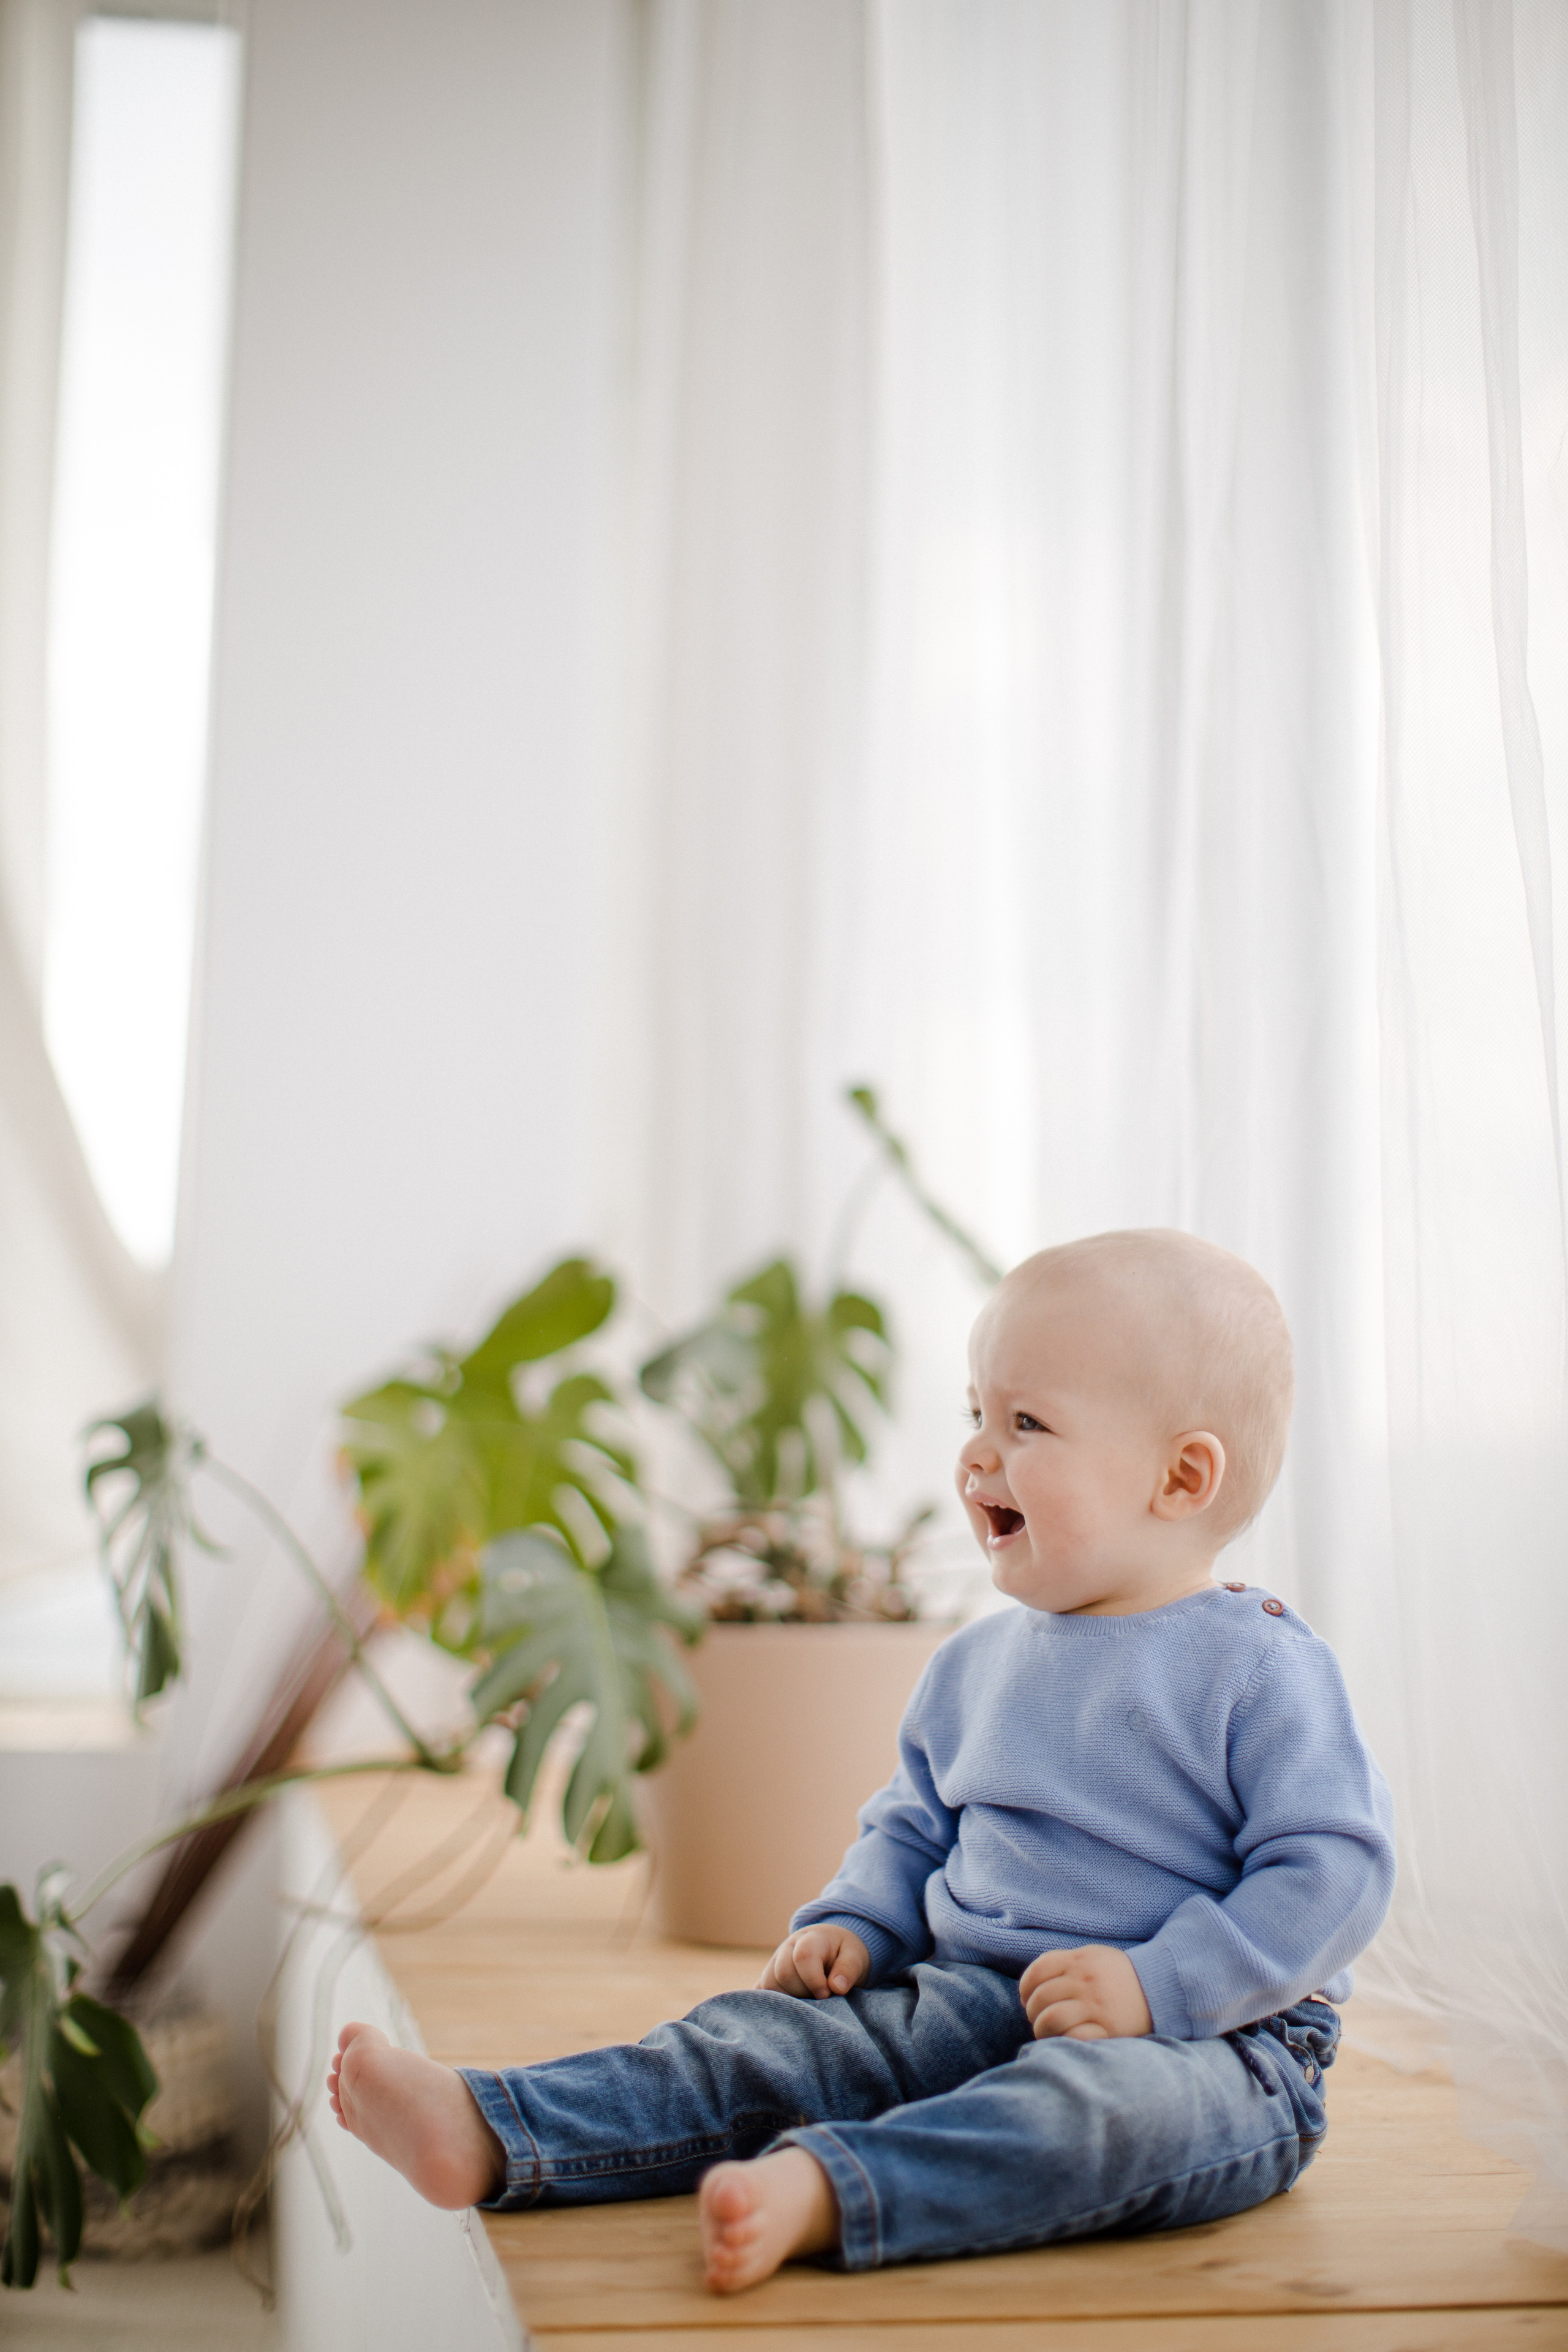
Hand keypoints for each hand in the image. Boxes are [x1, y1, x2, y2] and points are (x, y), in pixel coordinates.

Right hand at [756, 1925, 870, 1998]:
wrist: (831, 1946)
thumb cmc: (844, 1953)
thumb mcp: (855, 1955)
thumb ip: (848, 1969)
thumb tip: (837, 1987)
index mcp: (810, 1938)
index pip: (802, 1956)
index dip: (814, 1980)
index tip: (827, 1994)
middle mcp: (787, 1948)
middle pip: (783, 1973)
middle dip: (803, 1992)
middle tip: (819, 2000)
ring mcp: (774, 1962)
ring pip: (769, 1985)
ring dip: (789, 2000)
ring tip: (807, 2001)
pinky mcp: (768, 1977)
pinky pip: (759, 1992)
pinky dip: (768, 2003)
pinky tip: (784, 2010)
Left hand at [1020, 1944, 1151, 2040]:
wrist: (1161, 1988)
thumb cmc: (1120, 1975)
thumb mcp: (1094, 1956)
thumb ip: (1066, 1963)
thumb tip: (1033, 1984)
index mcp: (1080, 1960)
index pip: (1037, 1971)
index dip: (1026, 1988)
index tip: (1027, 2000)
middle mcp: (1085, 1980)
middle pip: (1040, 1997)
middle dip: (1033, 2012)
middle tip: (1039, 2019)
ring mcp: (1096, 2005)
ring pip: (1050, 2018)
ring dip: (1042, 2029)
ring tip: (1048, 2033)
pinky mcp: (1107, 2028)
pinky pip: (1073, 2036)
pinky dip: (1063, 2040)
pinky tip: (1066, 2040)